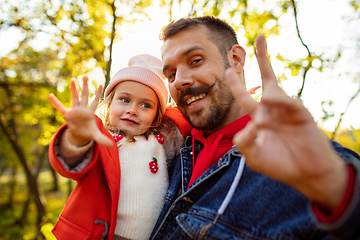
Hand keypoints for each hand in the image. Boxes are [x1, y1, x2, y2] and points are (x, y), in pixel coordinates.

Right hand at [49, 76, 112, 147]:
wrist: (79, 134)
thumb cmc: (88, 131)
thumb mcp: (95, 136)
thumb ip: (102, 139)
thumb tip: (111, 145)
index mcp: (90, 113)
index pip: (95, 102)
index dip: (98, 94)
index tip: (101, 84)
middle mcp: (82, 109)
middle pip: (84, 96)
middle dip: (85, 87)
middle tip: (85, 76)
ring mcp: (74, 111)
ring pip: (74, 98)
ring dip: (73, 90)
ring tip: (73, 80)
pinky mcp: (67, 114)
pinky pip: (60, 107)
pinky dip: (55, 102)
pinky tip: (51, 96)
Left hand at [226, 35, 347, 209]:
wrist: (307, 174)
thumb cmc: (280, 165)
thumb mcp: (254, 157)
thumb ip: (244, 142)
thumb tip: (251, 122)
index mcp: (259, 118)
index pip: (246, 98)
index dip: (238, 84)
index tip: (229, 70)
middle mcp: (272, 110)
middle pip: (266, 79)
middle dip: (263, 59)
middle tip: (260, 38)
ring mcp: (286, 110)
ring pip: (275, 90)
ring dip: (267, 96)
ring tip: (262, 122)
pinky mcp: (301, 114)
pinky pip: (288, 101)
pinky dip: (278, 100)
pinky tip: (269, 103)